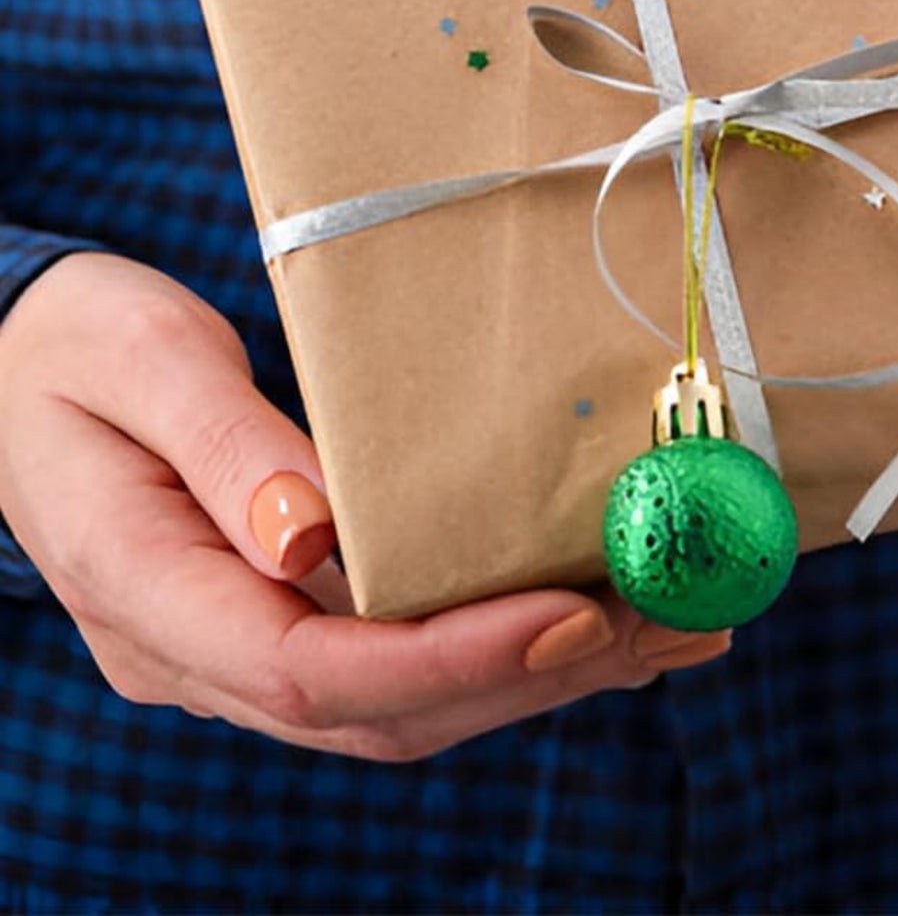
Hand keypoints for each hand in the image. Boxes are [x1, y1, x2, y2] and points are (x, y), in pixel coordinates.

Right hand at [0, 253, 726, 760]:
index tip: (572, 615)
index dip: (449, 658)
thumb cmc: (70, 348)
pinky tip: (600, 617)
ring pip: (405, 701)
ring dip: (543, 674)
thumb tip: (315, 540)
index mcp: (144, 592)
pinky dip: (505, 647)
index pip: (309, 670)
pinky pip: (402, 657)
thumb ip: (224, 448)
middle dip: (532, 676)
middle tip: (668, 621)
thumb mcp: (135, 362)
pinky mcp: (284, 613)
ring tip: (673, 627)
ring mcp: (242, 643)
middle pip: (381, 708)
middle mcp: (197, 649)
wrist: (15, 368)